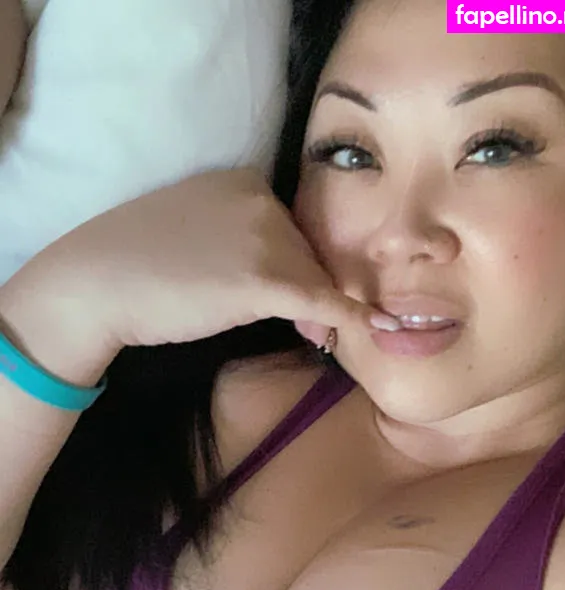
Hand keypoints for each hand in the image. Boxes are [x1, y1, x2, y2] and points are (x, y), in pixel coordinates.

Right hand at [11, 169, 396, 356]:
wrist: (97, 281)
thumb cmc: (136, 263)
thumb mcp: (193, 232)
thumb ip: (238, 244)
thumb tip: (280, 284)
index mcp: (243, 181)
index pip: (291, 228)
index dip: (300, 268)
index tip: (302, 300)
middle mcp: (261, 201)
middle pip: (308, 253)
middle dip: (311, 292)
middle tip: (313, 331)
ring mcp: (263, 238)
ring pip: (315, 279)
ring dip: (322, 313)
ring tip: (317, 339)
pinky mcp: (264, 280)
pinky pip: (322, 301)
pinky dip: (350, 318)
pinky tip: (373, 329)